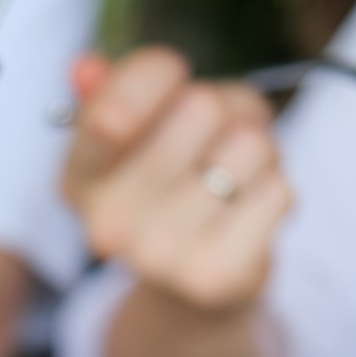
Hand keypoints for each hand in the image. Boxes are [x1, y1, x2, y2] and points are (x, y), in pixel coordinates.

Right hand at [62, 49, 292, 310]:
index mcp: (79, 181)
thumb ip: (116, 91)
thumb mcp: (139, 129)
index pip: (110, 107)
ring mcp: (159, 256)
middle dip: (223, 111)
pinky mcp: (214, 276)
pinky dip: (275, 189)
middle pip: (199, 107)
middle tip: (213, 144)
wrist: (192, 287)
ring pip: (247, 145)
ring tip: (235, 180)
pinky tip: (250, 212)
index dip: (158, 74)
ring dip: (258, 150)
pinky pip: (276, 190)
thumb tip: (84, 69)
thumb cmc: (173, 183)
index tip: (172, 79)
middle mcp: (108, 225)